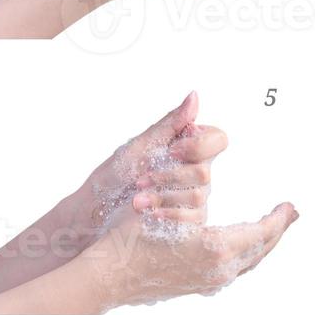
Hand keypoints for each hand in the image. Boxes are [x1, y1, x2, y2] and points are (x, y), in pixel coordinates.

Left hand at [53, 93, 227, 252]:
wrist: (97, 207)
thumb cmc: (115, 173)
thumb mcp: (140, 145)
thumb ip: (170, 124)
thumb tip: (195, 95)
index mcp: (185, 148)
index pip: (217, 139)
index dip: (200, 146)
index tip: (172, 151)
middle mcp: (195, 171)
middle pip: (205, 171)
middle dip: (169, 176)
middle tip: (141, 179)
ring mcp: (193, 196)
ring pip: (198, 195)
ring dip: (162, 196)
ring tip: (136, 198)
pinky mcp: (188, 219)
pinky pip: (193, 217)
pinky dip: (168, 213)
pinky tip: (148, 212)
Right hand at [82, 201, 298, 310]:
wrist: (109, 275)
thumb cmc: (129, 238)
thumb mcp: (161, 206)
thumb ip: (188, 195)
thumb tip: (205, 174)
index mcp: (215, 248)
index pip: (262, 232)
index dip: (279, 218)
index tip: (290, 206)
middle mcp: (219, 269)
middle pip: (261, 249)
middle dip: (276, 230)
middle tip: (288, 214)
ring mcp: (209, 281)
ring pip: (248, 262)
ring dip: (261, 243)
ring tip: (268, 229)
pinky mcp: (198, 286)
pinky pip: (233, 271)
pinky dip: (245, 255)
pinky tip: (239, 248)